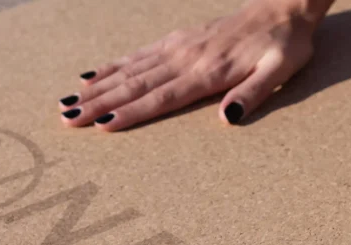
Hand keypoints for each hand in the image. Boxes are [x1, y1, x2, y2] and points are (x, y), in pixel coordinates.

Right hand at [58, 0, 323, 130]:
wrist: (282, 7)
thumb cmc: (284, 45)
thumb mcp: (281, 71)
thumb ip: (255, 93)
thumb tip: (230, 117)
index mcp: (209, 72)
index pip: (163, 97)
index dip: (132, 113)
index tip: (102, 125)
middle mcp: (186, 58)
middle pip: (135, 85)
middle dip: (99, 104)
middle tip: (67, 119)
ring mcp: (178, 47)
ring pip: (130, 70)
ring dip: (97, 88)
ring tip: (66, 102)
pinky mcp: (176, 39)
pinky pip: (137, 55)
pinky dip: (111, 66)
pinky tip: (90, 76)